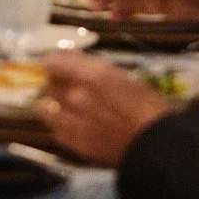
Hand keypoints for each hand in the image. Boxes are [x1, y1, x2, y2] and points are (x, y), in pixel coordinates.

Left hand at [35, 55, 169, 168]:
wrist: (154, 145)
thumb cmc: (146, 106)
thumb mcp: (123, 77)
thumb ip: (93, 66)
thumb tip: (71, 54)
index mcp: (91, 76)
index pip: (53, 62)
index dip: (54, 62)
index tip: (58, 64)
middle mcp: (75, 96)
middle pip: (49, 84)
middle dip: (55, 82)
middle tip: (66, 85)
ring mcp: (72, 121)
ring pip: (43, 108)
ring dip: (50, 105)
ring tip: (60, 107)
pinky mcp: (73, 143)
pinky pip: (54, 130)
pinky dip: (58, 125)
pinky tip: (69, 125)